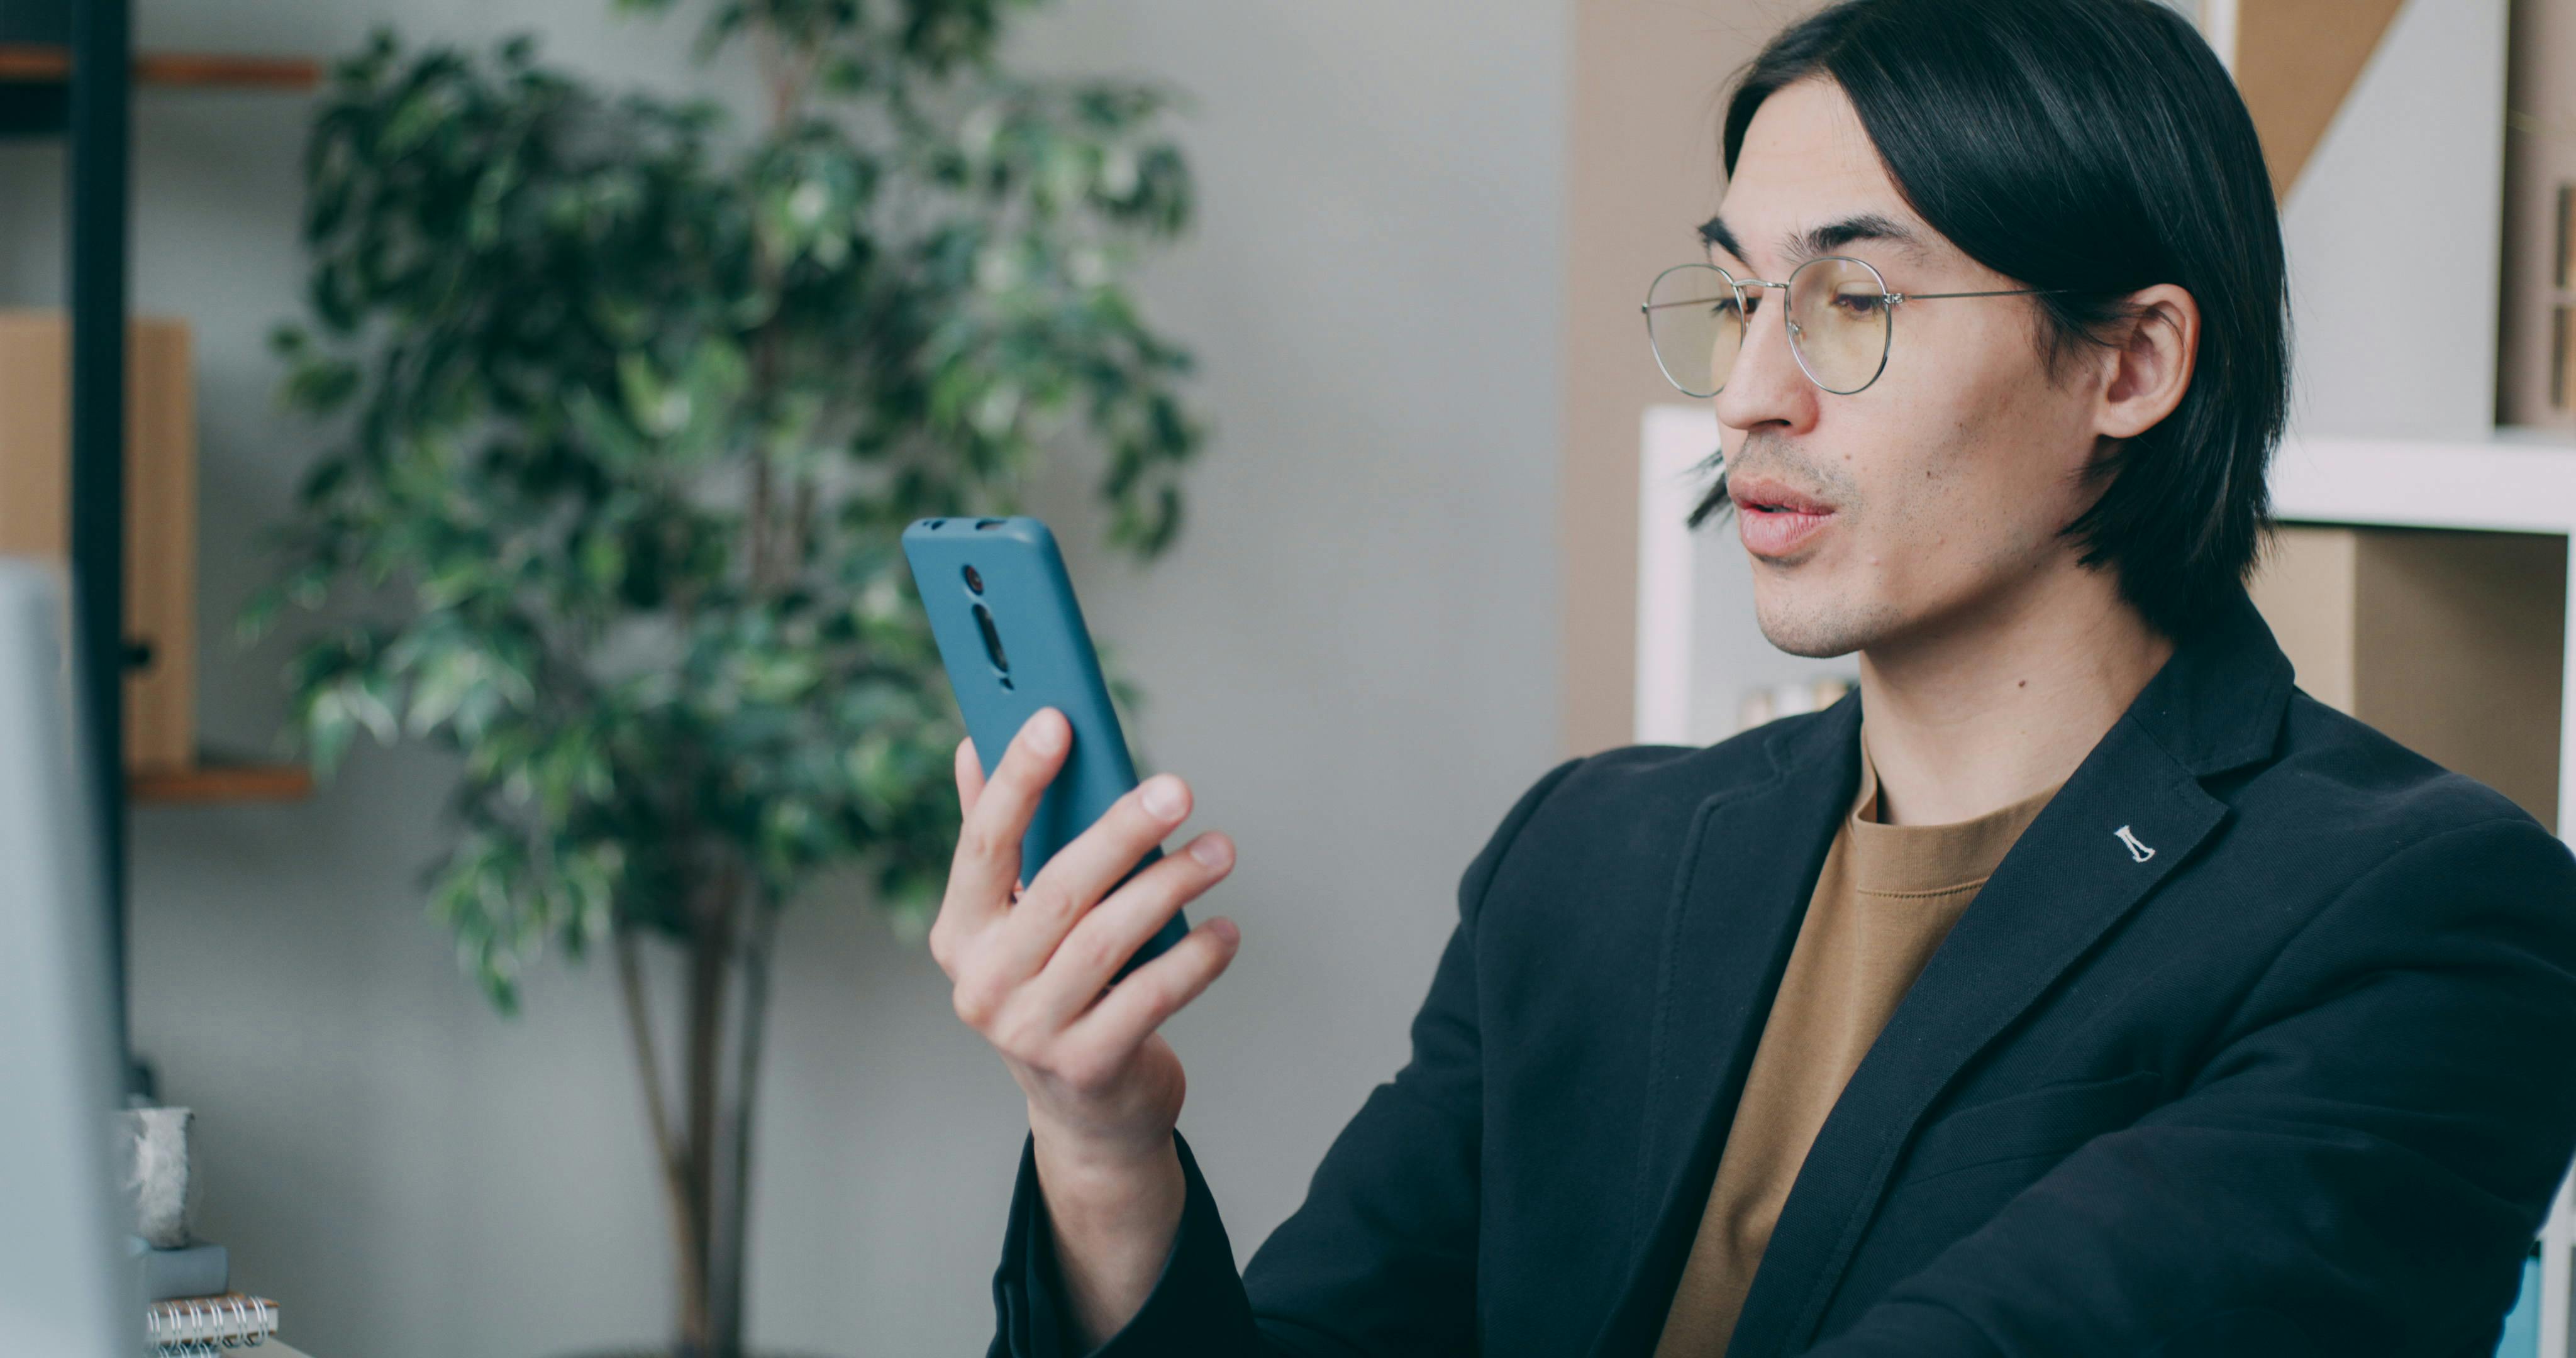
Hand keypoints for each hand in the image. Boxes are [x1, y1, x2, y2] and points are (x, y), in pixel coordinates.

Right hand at [928, 706, 1241, 1173]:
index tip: (1058, 720)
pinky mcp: (1085, 1067)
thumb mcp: (1018, 921)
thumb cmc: (1057, 988)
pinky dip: (1195, 959)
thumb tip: (973, 743)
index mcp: (959, 932)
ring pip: (1109, 939)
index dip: (1017, 779)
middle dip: (1122, 831)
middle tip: (1177, 789)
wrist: (1087, 1113)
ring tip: (1219, 851)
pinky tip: (1227, 930)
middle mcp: (981, 983)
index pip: (983, 842)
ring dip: (1172, 886)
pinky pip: (1150, 997)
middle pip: (1059, 889)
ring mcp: (1029, 1031)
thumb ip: (999, 839)